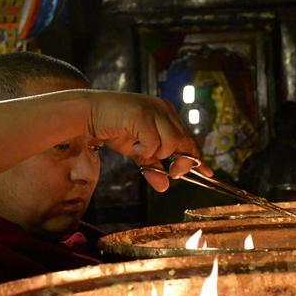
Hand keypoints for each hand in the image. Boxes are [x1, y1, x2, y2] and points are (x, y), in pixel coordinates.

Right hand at [88, 91, 211, 191]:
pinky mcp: (142, 115)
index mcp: (166, 114)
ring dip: (157, 155)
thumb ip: (152, 166)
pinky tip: (133, 145)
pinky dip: (144, 150)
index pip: (188, 138)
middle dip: (181, 162)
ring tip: (140, 150)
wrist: (88, 114)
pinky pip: (154, 143)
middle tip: (172, 173)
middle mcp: (164, 109)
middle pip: (184, 142)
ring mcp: (154, 110)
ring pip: (171, 143)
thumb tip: (165, 186)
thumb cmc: (113, 128)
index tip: (207, 173)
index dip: (197, 157)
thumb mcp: (137, 152)